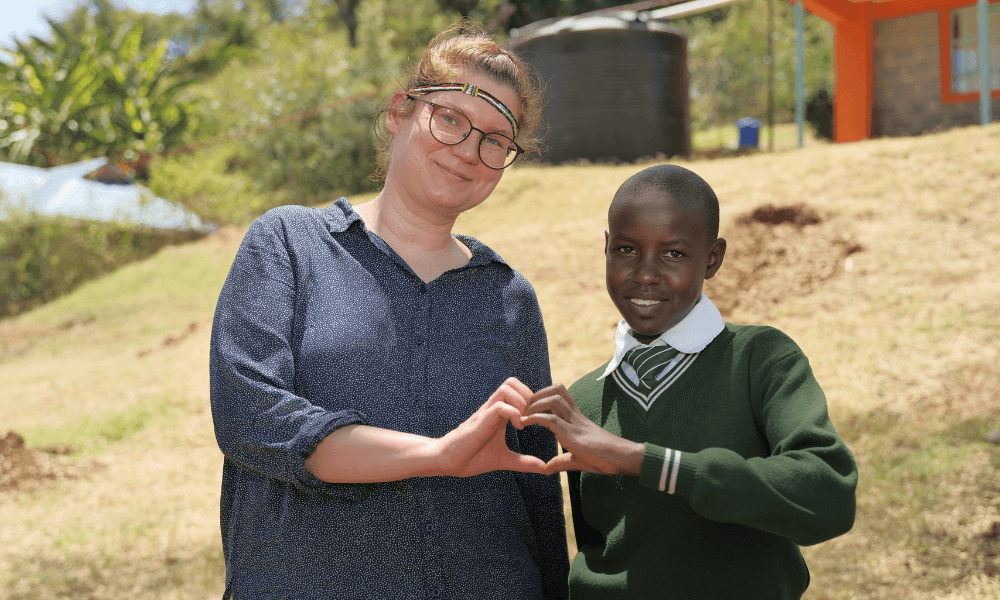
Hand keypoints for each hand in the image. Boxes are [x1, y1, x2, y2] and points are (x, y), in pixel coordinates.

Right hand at [431, 377, 545, 476]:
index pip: (517, 390)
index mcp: (499, 414)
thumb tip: (544, 468)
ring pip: (507, 387)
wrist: (447, 462)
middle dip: (529, 396)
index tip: (538, 419)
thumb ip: (523, 462)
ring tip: (525, 422)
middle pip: (512, 382)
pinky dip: (514, 414)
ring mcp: (486, 413)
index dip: (532, 400)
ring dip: (522, 402)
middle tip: (533, 417)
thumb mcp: (503, 460)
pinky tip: (518, 428)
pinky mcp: (480, 422)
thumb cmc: (472, 457)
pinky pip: (500, 406)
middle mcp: (493, 408)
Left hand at [521, 384, 643, 476]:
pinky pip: (551, 419)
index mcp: (577, 419)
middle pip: (557, 390)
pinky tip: (525, 422)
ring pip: (554, 399)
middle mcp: (575, 416)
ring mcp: (574, 423)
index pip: (561, 396)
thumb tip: (545, 469)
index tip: (531, 406)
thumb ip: (561, 462)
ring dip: (535, 403)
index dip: (545, 395)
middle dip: (538, 393)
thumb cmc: (605, 459)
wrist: (622, 459)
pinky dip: (535, 418)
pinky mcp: (573, 434)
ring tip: (524, 413)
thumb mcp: (578, 460)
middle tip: (525, 406)